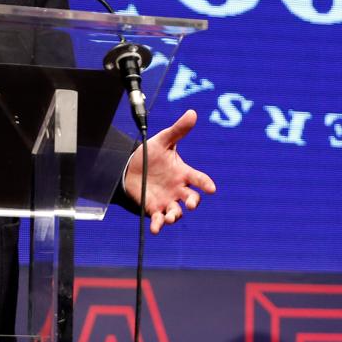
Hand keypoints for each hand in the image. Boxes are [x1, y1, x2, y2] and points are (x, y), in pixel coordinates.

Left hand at [122, 110, 215, 233]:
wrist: (130, 169)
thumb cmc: (150, 155)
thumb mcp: (162, 141)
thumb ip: (178, 130)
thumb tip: (192, 113)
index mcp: (183, 173)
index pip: (198, 179)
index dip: (205, 184)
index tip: (211, 188)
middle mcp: (178, 189)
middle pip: (191, 199)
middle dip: (193, 203)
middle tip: (191, 204)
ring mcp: (167, 201)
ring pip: (177, 212)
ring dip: (175, 216)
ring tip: (170, 216)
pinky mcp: (154, 209)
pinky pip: (159, 220)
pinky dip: (158, 226)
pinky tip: (155, 228)